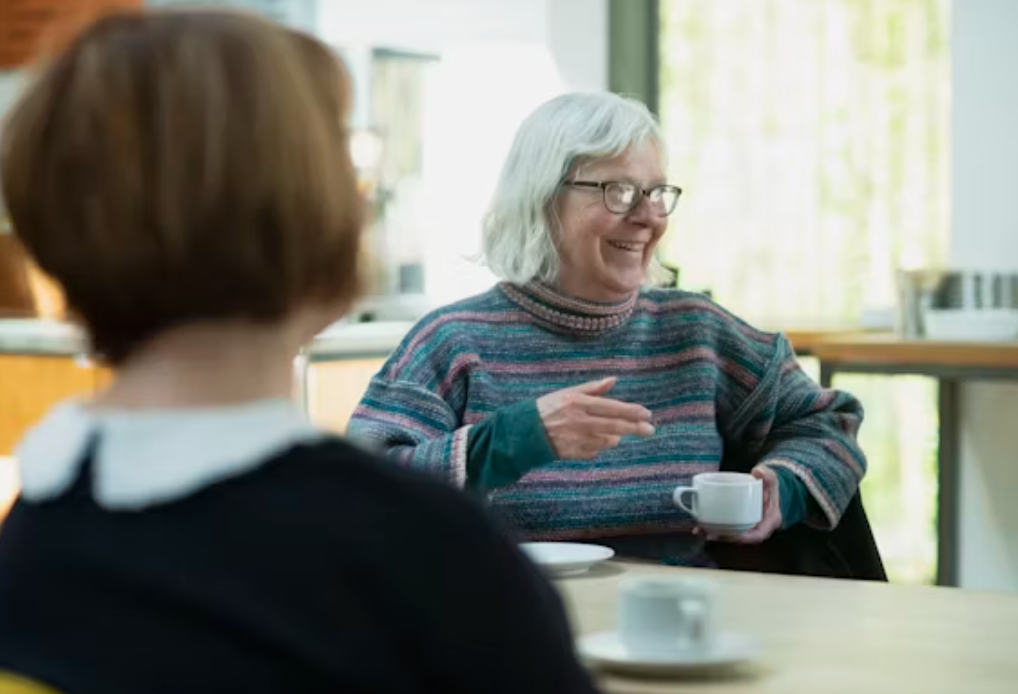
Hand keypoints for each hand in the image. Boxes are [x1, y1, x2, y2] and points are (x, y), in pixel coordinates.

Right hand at [536, 377, 654, 459]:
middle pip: (615, 426)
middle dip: (636, 428)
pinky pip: (596, 451)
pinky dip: (599, 446)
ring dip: (615, 437)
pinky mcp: (575, 453)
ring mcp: (577, 439)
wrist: (525, 433)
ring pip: (608, 440)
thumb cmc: (548, 408)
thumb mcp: (568, 393)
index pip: (612, 407)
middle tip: (650, 430)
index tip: (647, 414)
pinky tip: (592, 440)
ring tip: (613, 432)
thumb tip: (613, 380)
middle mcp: (579, 421)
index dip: (632, 411)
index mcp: (578, 403)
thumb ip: (593, 388)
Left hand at [704, 467, 781, 543]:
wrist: (765, 486)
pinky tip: (701, 527)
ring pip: (731, 535)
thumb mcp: (770, 478)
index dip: (745, 538)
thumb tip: (759, 472)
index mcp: (769, 521)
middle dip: (725, 538)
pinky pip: (726, 528)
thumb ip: (768, 475)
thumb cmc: (768, 485)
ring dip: (716, 535)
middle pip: (741, 538)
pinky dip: (714, 528)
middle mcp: (758, 527)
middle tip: (710, 534)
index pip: (758, 535)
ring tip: (701, 531)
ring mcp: (747, 526)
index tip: (733, 536)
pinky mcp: (737, 523)